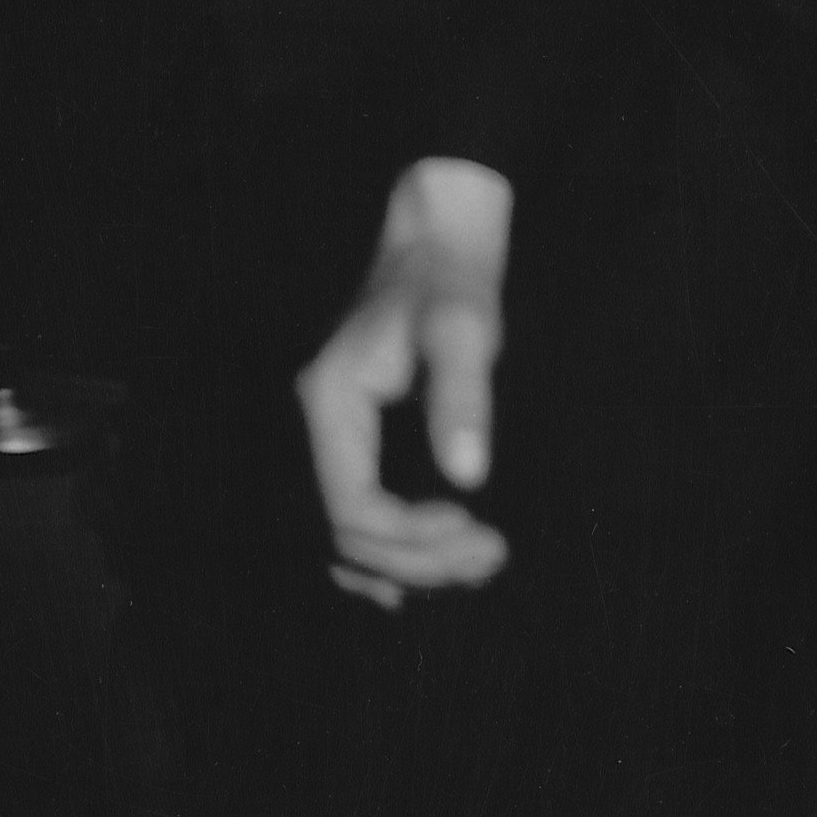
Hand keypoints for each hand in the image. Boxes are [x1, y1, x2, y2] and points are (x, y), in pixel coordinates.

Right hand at [297, 156, 518, 604]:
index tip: (475, 523)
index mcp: (329, 403)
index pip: (350, 507)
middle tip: (496, 553)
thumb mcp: (463, 330)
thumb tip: (468, 478)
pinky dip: (392, 556)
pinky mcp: (356, 446)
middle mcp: (320, 428)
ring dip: (412, 566)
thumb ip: (462, 398)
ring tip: (482, 561)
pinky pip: (359, 522)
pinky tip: (436, 568)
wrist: (438, 248)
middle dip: (421, 559)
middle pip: (348, 536)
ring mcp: (334, 441)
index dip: (410, 535)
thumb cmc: (451, 284)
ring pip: (349, 540)